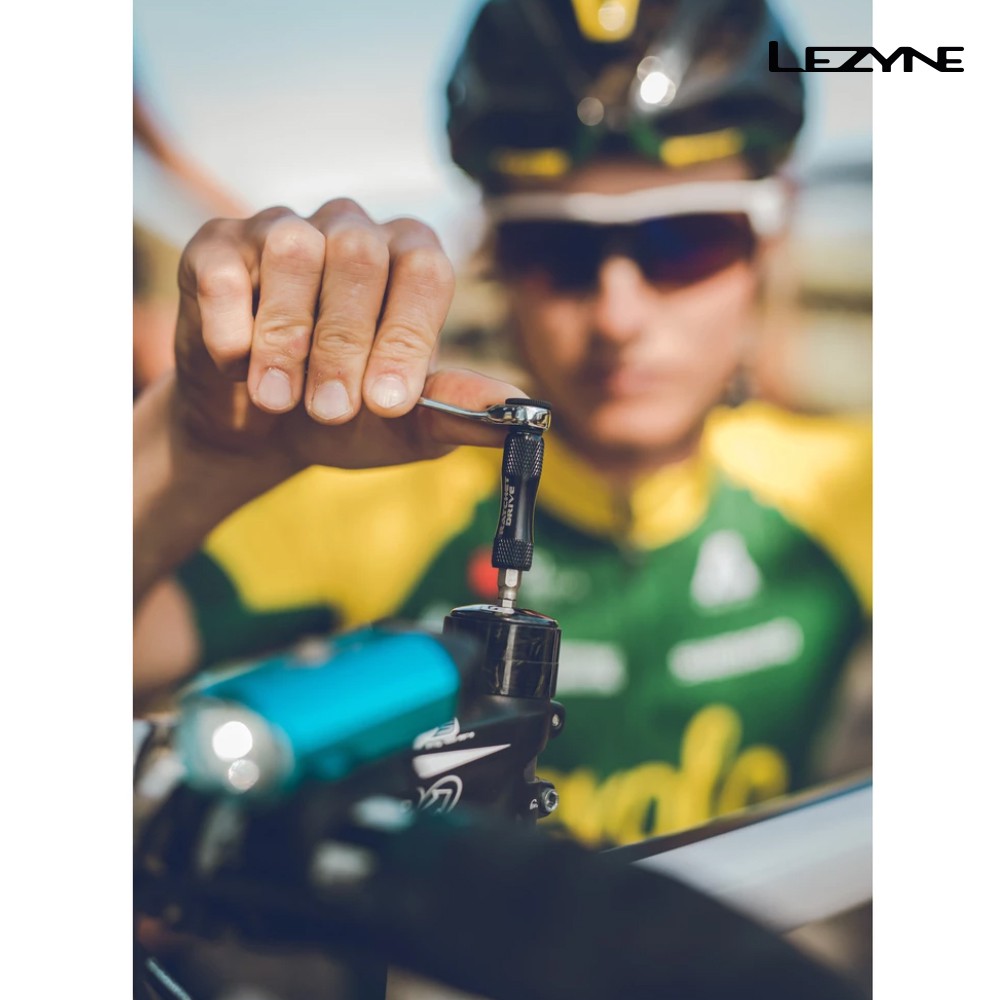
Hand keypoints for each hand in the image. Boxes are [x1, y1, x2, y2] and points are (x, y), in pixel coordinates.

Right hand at [172, 199, 521, 472]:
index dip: (408, 334)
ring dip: (287, 336)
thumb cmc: (343, 417)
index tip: (389, 401)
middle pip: (361, 257)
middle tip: (331, 410)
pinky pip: (224, 266)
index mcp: (409, 261)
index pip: (424, 272)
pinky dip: (229, 321)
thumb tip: (523, 413)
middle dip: (345, 345)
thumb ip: (458, 412)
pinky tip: (233, 363)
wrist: (261, 429)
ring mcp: (283, 231)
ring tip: (279, 398)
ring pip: (293, 250)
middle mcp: (352, 231)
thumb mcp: (404, 426)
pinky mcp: (218, 247)